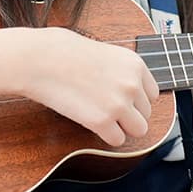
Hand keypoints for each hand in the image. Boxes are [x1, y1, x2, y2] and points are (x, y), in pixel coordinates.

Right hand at [21, 28, 159, 147]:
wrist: (39, 59)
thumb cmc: (63, 51)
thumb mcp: (105, 51)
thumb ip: (122, 71)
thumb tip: (130, 91)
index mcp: (135, 64)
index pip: (152, 95)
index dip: (135, 99)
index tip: (118, 98)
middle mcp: (132, 84)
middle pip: (146, 114)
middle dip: (128, 114)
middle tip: (104, 107)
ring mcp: (118, 104)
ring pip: (138, 130)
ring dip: (122, 128)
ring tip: (102, 118)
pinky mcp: (101, 121)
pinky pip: (117, 140)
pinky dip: (105, 136)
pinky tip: (90, 122)